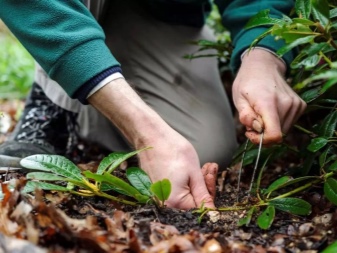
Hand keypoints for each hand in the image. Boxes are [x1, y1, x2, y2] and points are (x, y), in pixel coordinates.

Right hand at [88, 78, 213, 208]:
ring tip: (203, 165)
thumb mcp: (194, 172)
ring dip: (196, 182)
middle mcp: (164, 204)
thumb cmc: (173, 150)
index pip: (201, 208)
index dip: (210, 192)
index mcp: (175, 203)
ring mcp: (159, 197)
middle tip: (209, 167)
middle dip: (204, 185)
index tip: (212, 174)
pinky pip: (176, 190)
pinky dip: (185, 181)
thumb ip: (203, 195)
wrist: (151, 136)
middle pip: (192, 203)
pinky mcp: (157, 190)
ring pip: (185, 195)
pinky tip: (190, 168)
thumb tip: (212, 213)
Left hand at [232, 49, 305, 143]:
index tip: (250, 133)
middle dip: (263, 134)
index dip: (261, 141)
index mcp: (268, 102)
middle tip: (252, 122)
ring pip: (283, 131)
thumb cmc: (248, 82)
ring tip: (260, 114)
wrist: (263, 65)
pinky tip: (270, 111)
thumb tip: (258, 129)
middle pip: (278, 135)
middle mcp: (286, 103)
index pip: (274, 134)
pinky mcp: (300, 105)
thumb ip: (246, 116)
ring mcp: (296, 104)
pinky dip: (278, 122)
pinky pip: (289, 123)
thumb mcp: (238, 99)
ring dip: (270, 128)